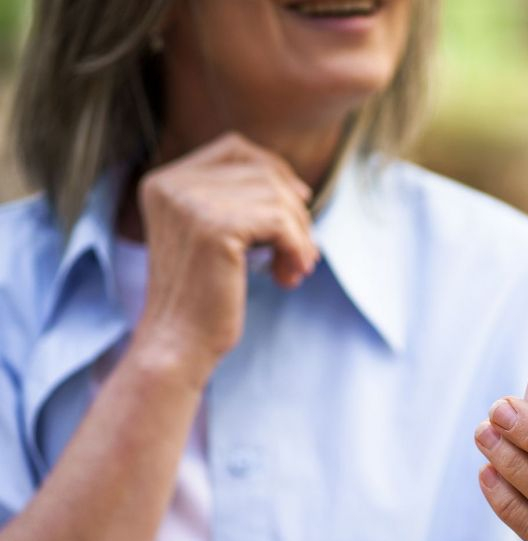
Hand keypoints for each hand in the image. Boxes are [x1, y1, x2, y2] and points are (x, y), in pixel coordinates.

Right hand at [133, 132, 319, 381]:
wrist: (178, 344)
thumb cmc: (203, 296)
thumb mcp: (215, 237)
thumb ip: (242, 203)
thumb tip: (301, 188)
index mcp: (164, 181)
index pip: (235, 149)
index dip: (275, 170)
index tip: (300, 202)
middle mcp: (172, 184)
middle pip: (263, 173)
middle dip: (293, 211)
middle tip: (301, 252)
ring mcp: (190, 203)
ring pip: (277, 198)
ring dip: (299, 236)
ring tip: (294, 269)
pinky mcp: (214, 228)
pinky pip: (281, 224)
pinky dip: (297, 249)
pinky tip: (290, 276)